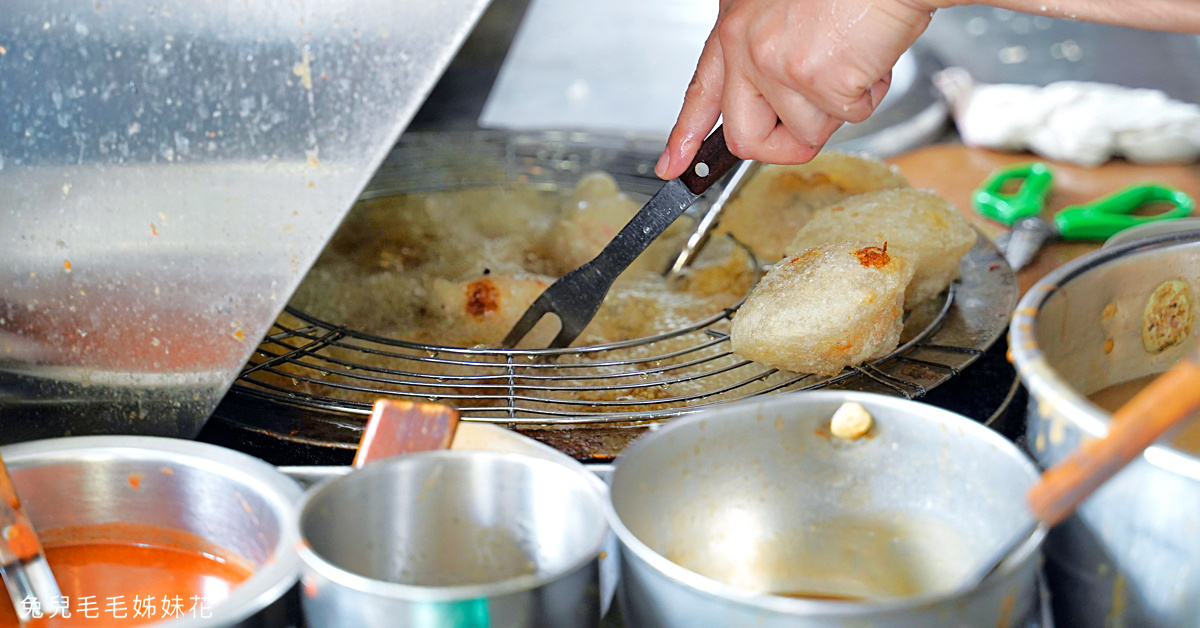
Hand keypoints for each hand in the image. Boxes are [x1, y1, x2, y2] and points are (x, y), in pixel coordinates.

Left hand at [656, 0, 939, 178]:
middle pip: (746, 137)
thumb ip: (767, 49)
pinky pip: (848, 118)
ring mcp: (779, 66)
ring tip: (852, 60)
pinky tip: (871, 56)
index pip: (701, 91)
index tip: (673, 165)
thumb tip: (776, 103)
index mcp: (736, 27)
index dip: (686, 134)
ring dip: (840, 108)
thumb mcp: (784, 9)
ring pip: (807, 132)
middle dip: (783, 146)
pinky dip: (870, 95)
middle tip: (811, 125)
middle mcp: (748, 47)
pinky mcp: (818, 80)